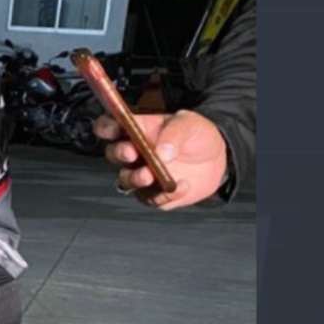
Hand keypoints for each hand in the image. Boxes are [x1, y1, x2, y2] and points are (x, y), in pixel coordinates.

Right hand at [94, 109, 228, 210]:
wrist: (217, 158)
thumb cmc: (197, 136)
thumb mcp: (190, 124)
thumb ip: (174, 134)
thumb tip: (161, 152)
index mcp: (138, 130)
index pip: (110, 126)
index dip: (106, 127)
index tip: (114, 129)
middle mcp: (135, 153)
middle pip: (113, 154)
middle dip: (119, 153)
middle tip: (132, 153)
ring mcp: (142, 175)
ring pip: (126, 180)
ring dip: (135, 179)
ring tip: (150, 175)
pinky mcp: (154, 194)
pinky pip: (152, 199)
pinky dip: (166, 195)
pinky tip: (182, 185)